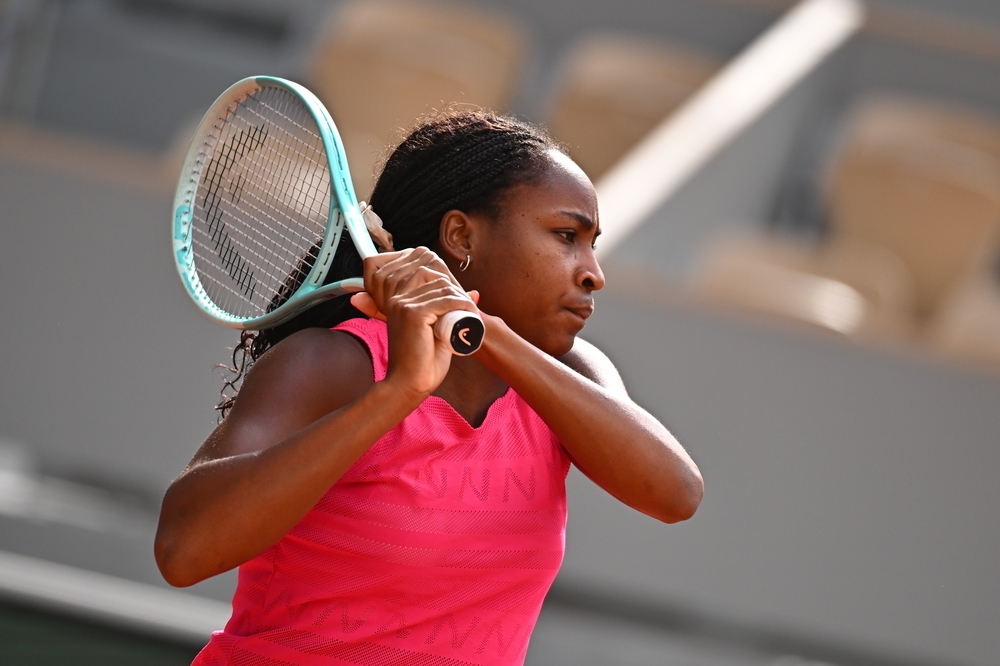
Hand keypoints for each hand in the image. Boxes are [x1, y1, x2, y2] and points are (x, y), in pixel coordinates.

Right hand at [351, 248, 479, 396]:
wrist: (408, 385)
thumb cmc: (422, 363)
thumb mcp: (438, 331)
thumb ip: (451, 312)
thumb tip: (476, 292)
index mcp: (398, 301)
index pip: (424, 272)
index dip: (447, 283)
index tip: (461, 302)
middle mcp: (397, 299)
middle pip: (432, 274)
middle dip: (454, 288)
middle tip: (467, 308)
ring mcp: (403, 305)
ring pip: (441, 286)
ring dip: (461, 297)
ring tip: (470, 314)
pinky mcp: (413, 314)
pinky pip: (445, 300)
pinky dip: (462, 305)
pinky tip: (470, 314)